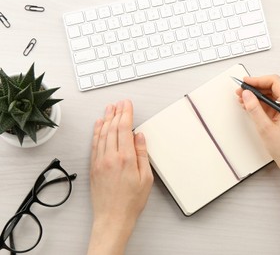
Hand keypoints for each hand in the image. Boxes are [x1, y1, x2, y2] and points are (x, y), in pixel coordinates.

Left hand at [88, 100, 152, 254]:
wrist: (112, 217)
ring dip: (106, 119)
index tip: (127, 104)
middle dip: (117, 112)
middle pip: (112, 128)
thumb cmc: (131, 201)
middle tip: (120, 103)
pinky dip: (96, 131)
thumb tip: (139, 137)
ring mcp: (100, 161)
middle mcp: (110, 157)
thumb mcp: (146, 178)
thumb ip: (142, 154)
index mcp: (125, 158)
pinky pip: (94, 144)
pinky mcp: (93, 166)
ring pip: (101, 133)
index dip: (126, 114)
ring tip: (109, 109)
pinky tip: (98, 125)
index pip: (124, 129)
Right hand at [236, 75, 279, 176]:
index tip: (245, 83)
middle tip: (241, 93)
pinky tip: (252, 108)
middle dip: (255, 89)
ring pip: (273, 96)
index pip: (274, 82)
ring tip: (243, 101)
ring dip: (258, 97)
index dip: (257, 80)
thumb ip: (254, 109)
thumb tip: (247, 94)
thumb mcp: (265, 128)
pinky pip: (275, 105)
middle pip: (273, 88)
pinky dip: (263, 105)